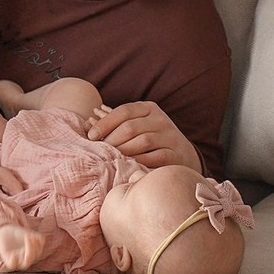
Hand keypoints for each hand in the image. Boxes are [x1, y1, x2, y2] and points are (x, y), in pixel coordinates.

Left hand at [86, 101, 200, 171]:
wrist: (183, 155)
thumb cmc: (151, 138)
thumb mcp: (137, 124)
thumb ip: (115, 121)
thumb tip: (90, 117)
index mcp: (149, 108)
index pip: (124, 111)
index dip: (105, 123)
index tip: (90, 136)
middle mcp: (161, 119)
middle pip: (130, 127)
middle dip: (111, 140)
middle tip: (99, 150)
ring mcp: (170, 136)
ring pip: (143, 141)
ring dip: (123, 151)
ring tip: (111, 158)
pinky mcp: (176, 154)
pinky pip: (155, 157)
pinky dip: (139, 161)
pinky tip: (128, 165)